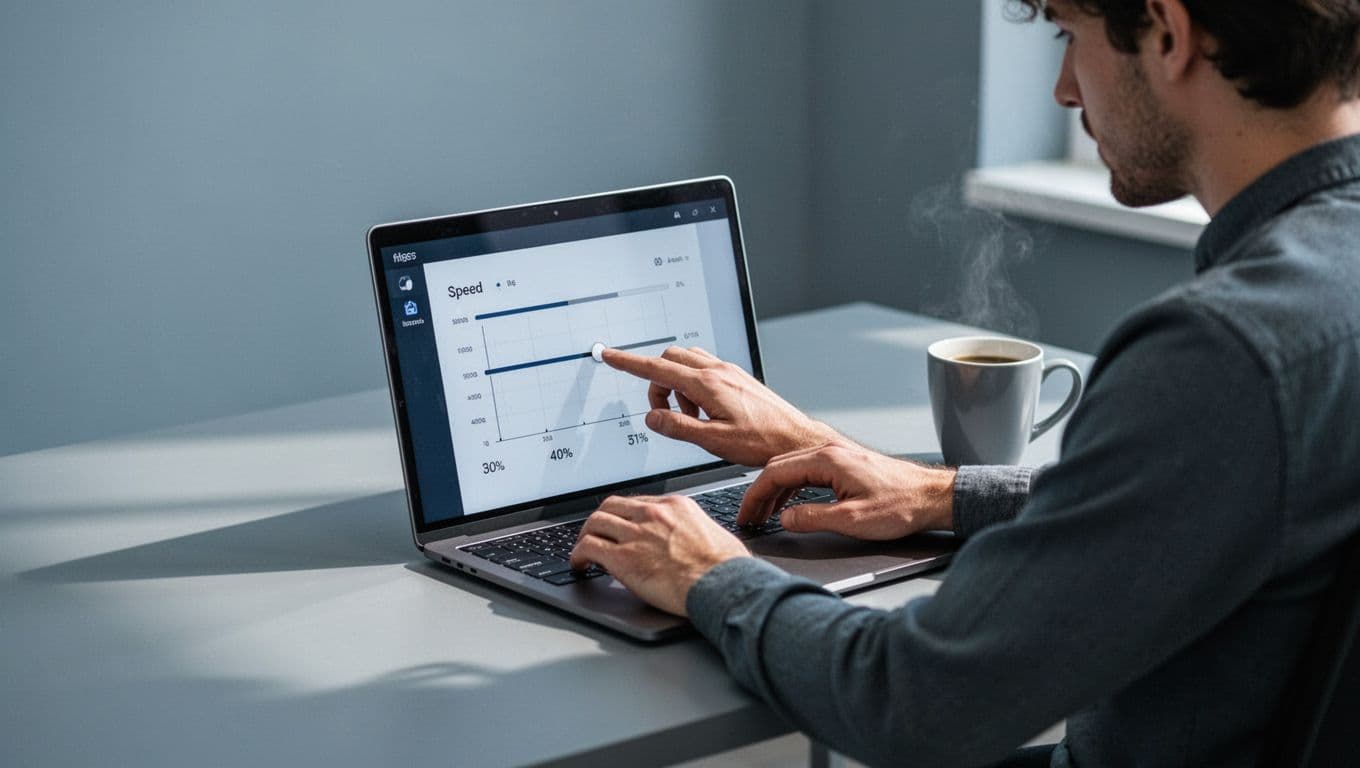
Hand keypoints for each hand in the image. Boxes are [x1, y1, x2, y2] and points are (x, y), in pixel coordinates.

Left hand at [570, 494, 750, 615]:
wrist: (723, 584)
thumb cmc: (727, 568)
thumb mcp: (711, 534)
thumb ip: (693, 531)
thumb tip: (691, 542)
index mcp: (675, 506)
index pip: (637, 503)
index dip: (624, 516)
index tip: (620, 527)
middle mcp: (652, 514)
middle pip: (611, 506)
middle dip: (600, 521)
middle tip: (596, 534)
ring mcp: (636, 534)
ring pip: (594, 523)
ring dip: (585, 536)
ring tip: (583, 550)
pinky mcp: (623, 558)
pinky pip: (588, 547)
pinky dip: (577, 555)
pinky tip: (579, 564)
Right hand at [602, 345, 840, 465]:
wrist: (796, 438)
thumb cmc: (762, 442)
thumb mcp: (714, 442)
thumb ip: (679, 427)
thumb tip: (652, 417)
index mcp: (708, 385)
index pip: (657, 368)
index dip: (629, 362)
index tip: (609, 355)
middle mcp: (718, 371)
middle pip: (669, 359)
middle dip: (656, 382)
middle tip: (664, 412)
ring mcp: (728, 371)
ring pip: (686, 362)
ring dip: (676, 384)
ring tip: (690, 417)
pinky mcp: (736, 377)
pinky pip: (703, 370)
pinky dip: (693, 386)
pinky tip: (706, 413)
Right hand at [737, 440, 957, 539]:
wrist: (931, 497)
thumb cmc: (901, 505)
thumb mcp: (852, 520)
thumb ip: (813, 518)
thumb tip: (785, 519)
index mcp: (827, 459)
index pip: (775, 471)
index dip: (755, 495)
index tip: (746, 513)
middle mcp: (830, 451)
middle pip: (779, 466)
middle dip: (759, 492)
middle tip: (748, 517)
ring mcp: (838, 455)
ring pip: (792, 468)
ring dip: (774, 491)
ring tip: (763, 515)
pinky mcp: (845, 464)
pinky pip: (807, 472)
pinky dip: (791, 488)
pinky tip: (788, 505)